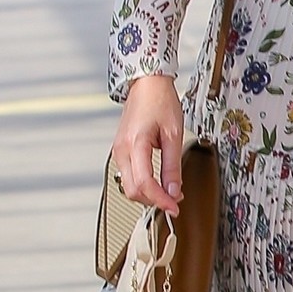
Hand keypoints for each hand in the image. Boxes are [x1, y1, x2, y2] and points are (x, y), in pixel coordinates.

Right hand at [112, 73, 184, 214]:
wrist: (147, 85)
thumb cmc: (160, 101)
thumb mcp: (174, 134)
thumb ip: (173, 165)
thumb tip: (173, 190)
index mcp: (135, 144)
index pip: (144, 183)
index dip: (160, 200)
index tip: (174, 207)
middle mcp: (121, 150)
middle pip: (132, 190)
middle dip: (153, 200)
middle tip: (174, 201)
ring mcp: (118, 151)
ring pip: (128, 186)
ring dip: (148, 194)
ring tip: (168, 193)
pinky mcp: (121, 151)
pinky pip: (128, 175)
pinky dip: (142, 184)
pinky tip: (157, 184)